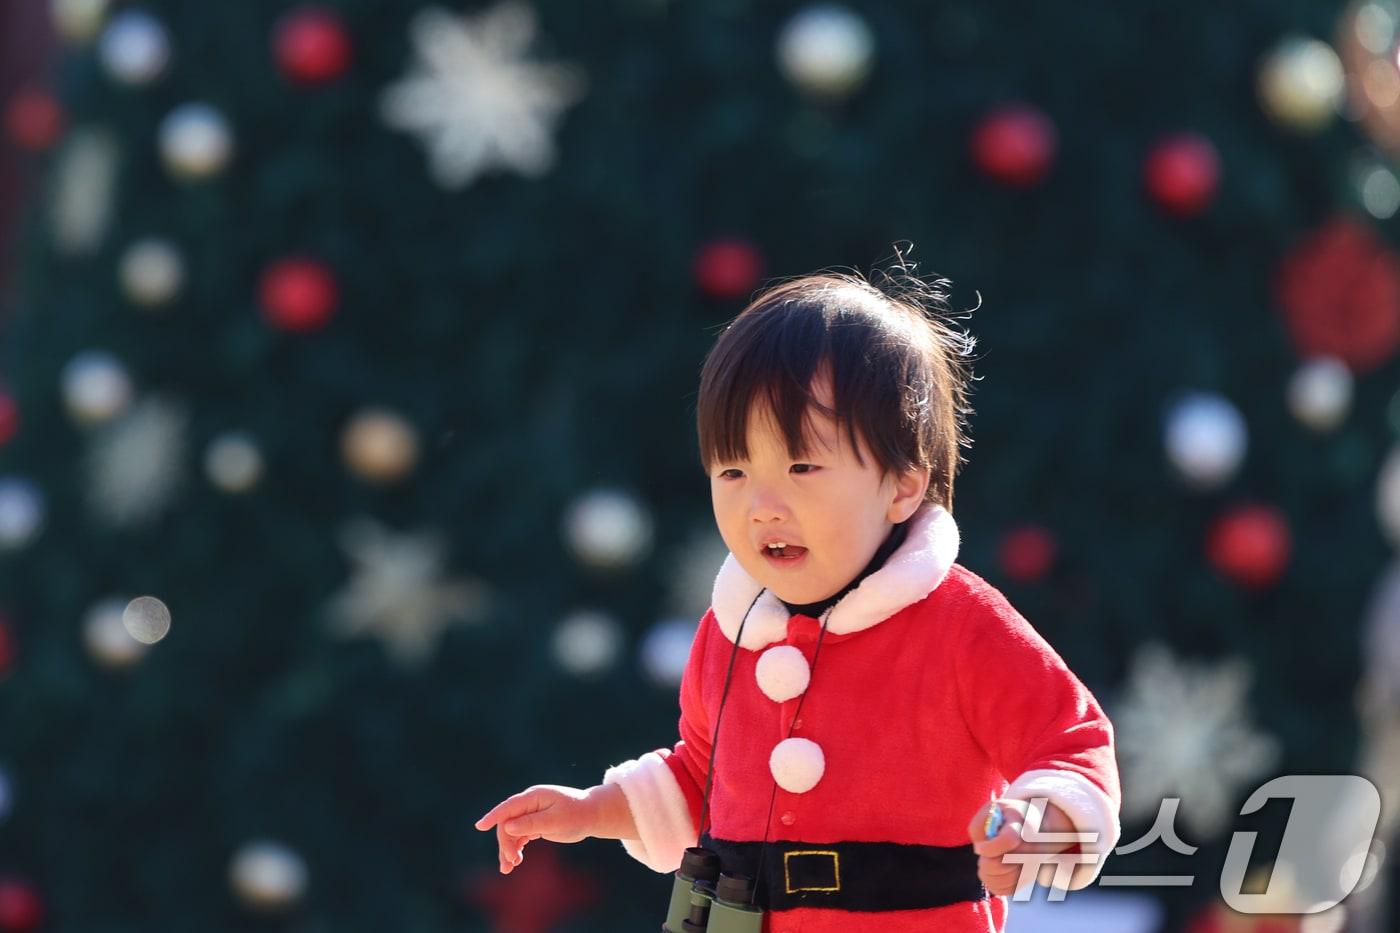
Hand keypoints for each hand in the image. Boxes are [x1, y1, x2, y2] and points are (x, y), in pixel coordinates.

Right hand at [475, 785, 596, 874]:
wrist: (591, 815)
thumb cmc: (576, 815)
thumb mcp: (556, 821)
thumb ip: (532, 823)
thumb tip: (508, 827)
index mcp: (533, 797)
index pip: (508, 807)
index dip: (493, 816)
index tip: (480, 826)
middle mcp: (529, 804)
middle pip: (507, 824)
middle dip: (506, 843)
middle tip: (511, 862)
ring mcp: (530, 814)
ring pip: (511, 832)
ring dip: (508, 849)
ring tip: (508, 868)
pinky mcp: (533, 824)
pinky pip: (518, 837)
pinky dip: (516, 849)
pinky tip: (515, 862)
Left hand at [967, 798, 1076, 895]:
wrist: (1039, 827)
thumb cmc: (1010, 816)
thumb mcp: (994, 808)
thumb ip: (979, 825)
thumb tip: (979, 850)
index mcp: (1025, 827)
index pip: (1008, 841)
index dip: (989, 847)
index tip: (980, 847)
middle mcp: (1033, 849)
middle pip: (1001, 865)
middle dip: (986, 861)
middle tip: (984, 852)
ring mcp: (1032, 866)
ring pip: (1002, 880)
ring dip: (987, 873)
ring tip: (988, 860)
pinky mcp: (1028, 879)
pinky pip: (1005, 889)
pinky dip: (993, 883)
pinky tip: (993, 871)